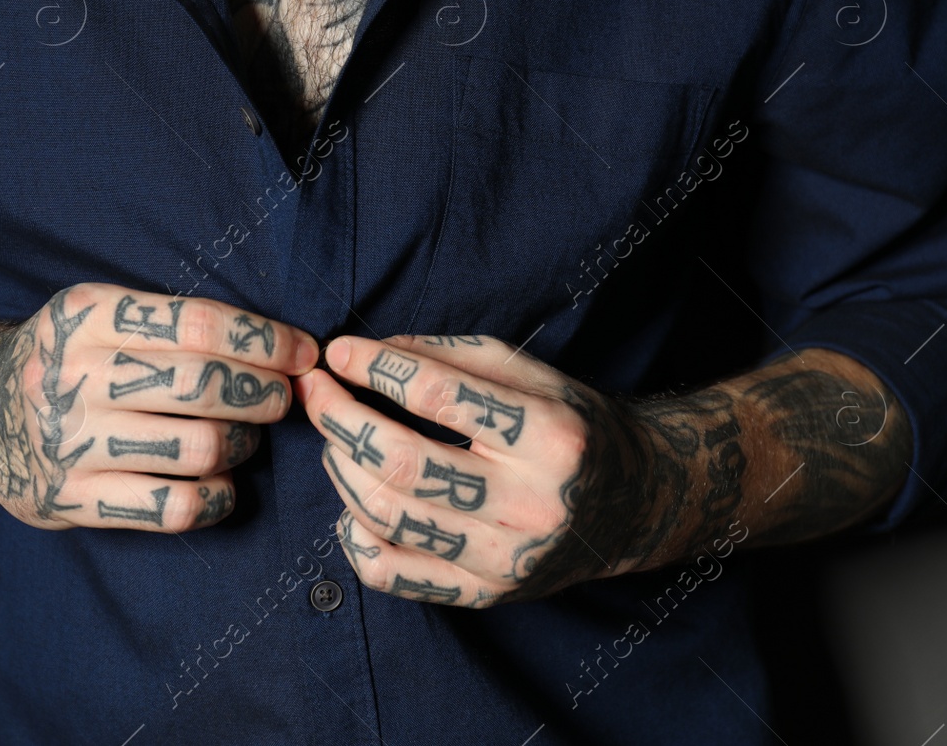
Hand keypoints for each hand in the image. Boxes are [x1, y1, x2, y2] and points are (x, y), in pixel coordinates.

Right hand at [0, 284, 317, 531]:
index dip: (264, 341)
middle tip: (282, 398)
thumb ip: (169, 322)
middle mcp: (73, 376)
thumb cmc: (65, 357)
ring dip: (242, 445)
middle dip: (263, 393)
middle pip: (202, 387)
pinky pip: (171, 507)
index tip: (303, 352)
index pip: (197, 324)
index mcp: (86, 316)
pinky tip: (222, 486)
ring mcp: (70, 443)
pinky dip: (216, 499)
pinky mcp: (71, 500)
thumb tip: (280, 346)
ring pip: (197, 449)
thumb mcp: (96, 313)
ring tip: (246, 438)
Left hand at [297, 333, 674, 607]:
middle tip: (314, 391)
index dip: (376, 368)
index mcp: (550, 437)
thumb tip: (360, 353)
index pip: (439, 396)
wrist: (632, 505)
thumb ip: (449, 356)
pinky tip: (353, 498)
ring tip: (334, 436)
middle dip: (340, 418)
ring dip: (341, 467)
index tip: (338, 351)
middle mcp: (530, 505)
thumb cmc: (572, 425)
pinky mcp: (483, 594)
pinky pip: (390, 572)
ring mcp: (504, 559)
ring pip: (388, 515)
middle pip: (402, 463)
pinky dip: (353, 532)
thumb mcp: (532, 373)